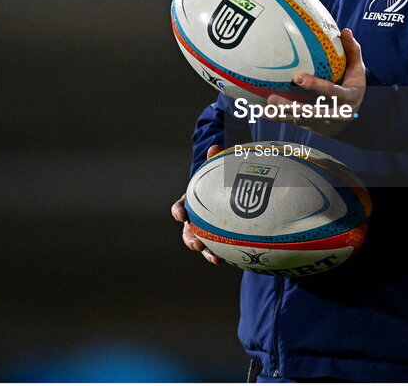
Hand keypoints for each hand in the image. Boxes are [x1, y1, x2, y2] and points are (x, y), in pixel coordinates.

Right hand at [171, 144, 221, 265]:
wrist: (228, 198)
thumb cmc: (218, 184)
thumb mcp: (217, 173)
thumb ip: (215, 162)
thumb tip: (215, 147)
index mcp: (191, 204)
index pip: (180, 208)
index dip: (179, 211)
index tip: (182, 214)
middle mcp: (194, 221)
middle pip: (186, 231)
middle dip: (189, 237)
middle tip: (196, 240)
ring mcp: (204, 232)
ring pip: (198, 244)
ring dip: (202, 250)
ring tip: (212, 256)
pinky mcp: (215, 242)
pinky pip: (213, 251)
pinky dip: (215, 256)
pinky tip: (223, 261)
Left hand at [266, 28, 365, 136]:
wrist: (353, 116)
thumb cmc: (352, 86)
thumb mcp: (357, 70)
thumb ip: (353, 51)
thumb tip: (345, 30)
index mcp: (347, 98)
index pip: (330, 92)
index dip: (315, 86)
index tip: (297, 77)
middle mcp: (335, 113)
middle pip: (311, 112)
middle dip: (292, 107)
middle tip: (272, 98)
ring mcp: (322, 122)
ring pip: (300, 120)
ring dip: (281, 114)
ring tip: (264, 105)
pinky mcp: (311, 125)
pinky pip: (292, 122)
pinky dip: (277, 117)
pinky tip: (261, 111)